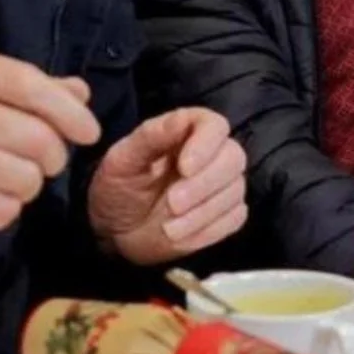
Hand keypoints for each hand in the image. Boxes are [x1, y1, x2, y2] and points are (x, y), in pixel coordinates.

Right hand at [0, 51, 101, 243]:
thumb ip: (26, 92)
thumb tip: (80, 91)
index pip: (30, 83)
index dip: (68, 111)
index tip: (89, 132)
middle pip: (38, 138)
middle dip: (49, 160)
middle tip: (34, 167)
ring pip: (25, 179)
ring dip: (22, 190)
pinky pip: (2, 209)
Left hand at [88, 107, 247, 265]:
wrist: (118, 232)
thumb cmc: (118, 189)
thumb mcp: (123, 161)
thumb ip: (151, 137)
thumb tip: (180, 118)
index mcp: (187, 131)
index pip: (215, 126)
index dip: (206, 145)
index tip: (184, 168)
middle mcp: (213, 153)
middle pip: (234, 158)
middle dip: (204, 184)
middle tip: (173, 204)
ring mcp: (224, 184)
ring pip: (235, 191)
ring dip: (202, 213)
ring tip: (168, 228)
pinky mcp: (228, 213)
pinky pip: (235, 218)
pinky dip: (208, 230)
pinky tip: (181, 235)